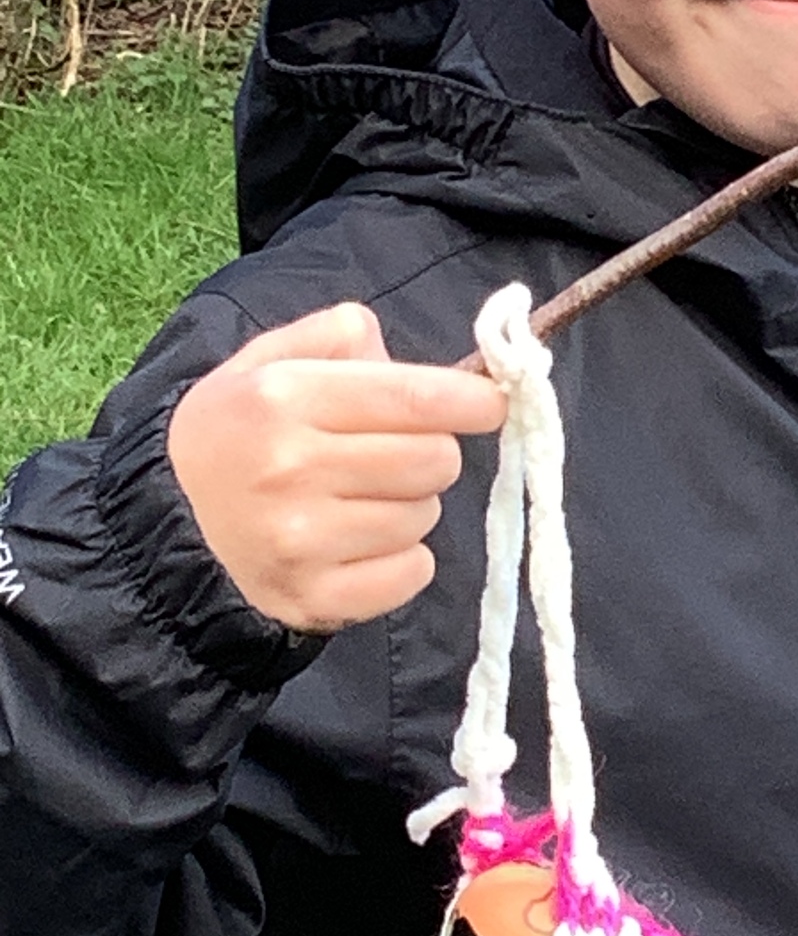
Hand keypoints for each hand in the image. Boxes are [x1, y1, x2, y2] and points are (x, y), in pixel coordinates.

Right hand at [167, 302, 506, 632]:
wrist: (167, 527)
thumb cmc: (236, 433)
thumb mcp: (265, 361)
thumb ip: (340, 338)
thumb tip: (423, 360)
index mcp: (282, 397)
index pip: (411, 396)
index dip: (470, 399)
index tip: (493, 402)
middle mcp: (291, 468)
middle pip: (434, 460)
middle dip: (430, 452)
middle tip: (394, 454)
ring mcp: (301, 540)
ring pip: (424, 516)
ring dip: (411, 506)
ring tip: (358, 500)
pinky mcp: (314, 597)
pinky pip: (413, 573)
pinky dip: (403, 560)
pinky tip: (359, 544)